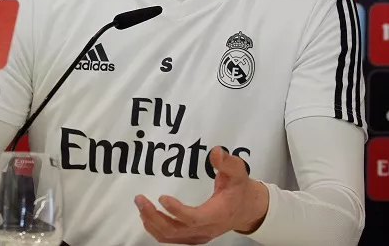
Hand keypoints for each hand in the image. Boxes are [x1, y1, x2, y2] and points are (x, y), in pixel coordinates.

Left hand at [135, 146, 268, 243]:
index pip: (194, 218)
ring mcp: (198, 235)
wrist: (248, 210)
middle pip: (175, 230)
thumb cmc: (241, 190)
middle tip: (140, 199)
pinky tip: (147, 216)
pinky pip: (171, 237)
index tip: (162, 197)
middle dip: (154, 216)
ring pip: (170, 236)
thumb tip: (215, 152)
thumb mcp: (239, 173)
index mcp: (216, 215)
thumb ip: (228, 163)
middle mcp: (206, 229)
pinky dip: (156, 228)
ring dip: (152, 222)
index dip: (176, 211)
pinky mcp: (193, 236)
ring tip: (140, 205)